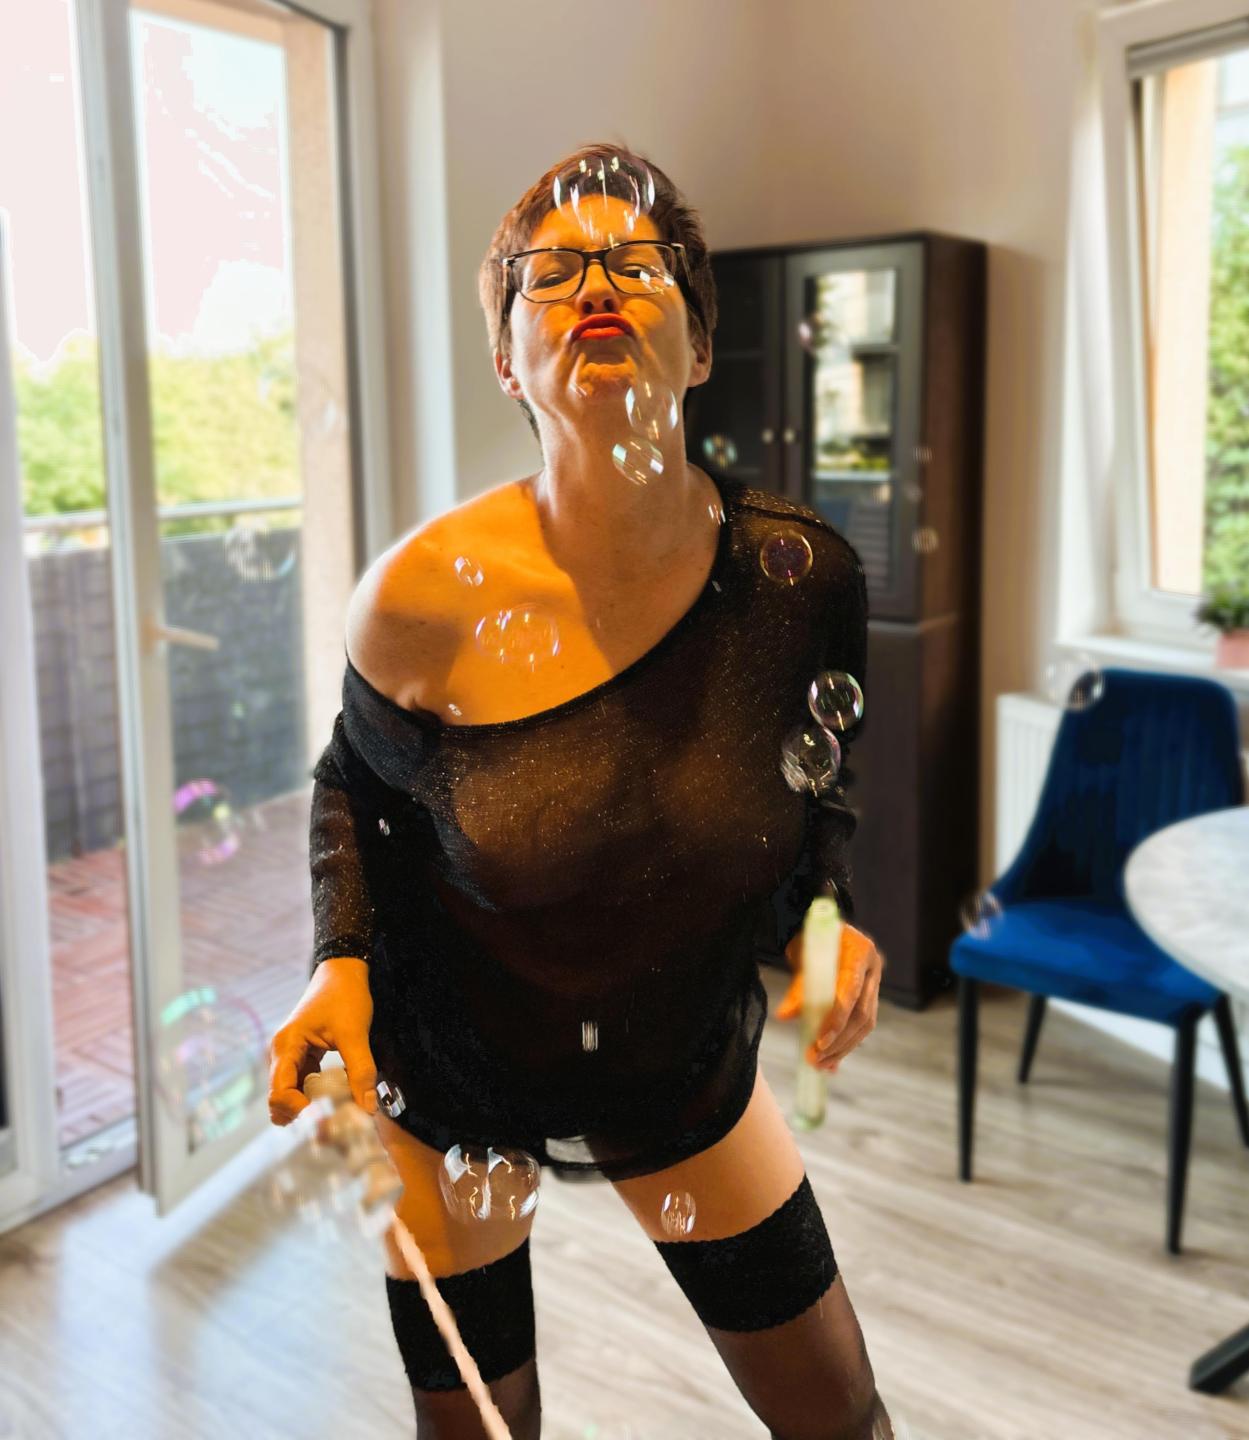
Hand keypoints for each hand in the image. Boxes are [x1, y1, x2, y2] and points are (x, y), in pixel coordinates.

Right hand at [268, 956, 378, 1122]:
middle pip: (278, 1096)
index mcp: (287, 1046)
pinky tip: (332, 1100)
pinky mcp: (303, 1055)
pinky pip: (302, 1082)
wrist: (343, 971)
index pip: (278, 1090)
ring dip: (304, 1106)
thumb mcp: (355, 1034)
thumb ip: (361, 1071)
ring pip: (289, 1091)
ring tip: (330, 1116)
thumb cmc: (345, 996)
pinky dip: (313, 1094)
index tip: (317, 1111)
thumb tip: (369, 1109)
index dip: (293, 1108)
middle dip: (296, 1114)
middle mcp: (282, 1052)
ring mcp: (291, 1054)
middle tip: (325, 1123)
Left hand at [774, 922, 883, 1072]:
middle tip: (816, 1060)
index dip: (837, 1020)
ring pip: (866, 1024)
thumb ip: (798, 987)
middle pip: (862, 1015)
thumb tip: (784, 1016)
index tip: (819, 1042)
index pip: (851, 993)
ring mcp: (875, 982)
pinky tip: (832, 1061)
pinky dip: (846, 1043)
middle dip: (839, 1042)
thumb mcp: (802, 956)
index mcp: (860, 952)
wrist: (821, 928)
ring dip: (843, 1048)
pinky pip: (862, 1024)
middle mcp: (874, 968)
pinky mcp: (870, 995)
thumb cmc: (809, 938)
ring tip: (822, 1065)